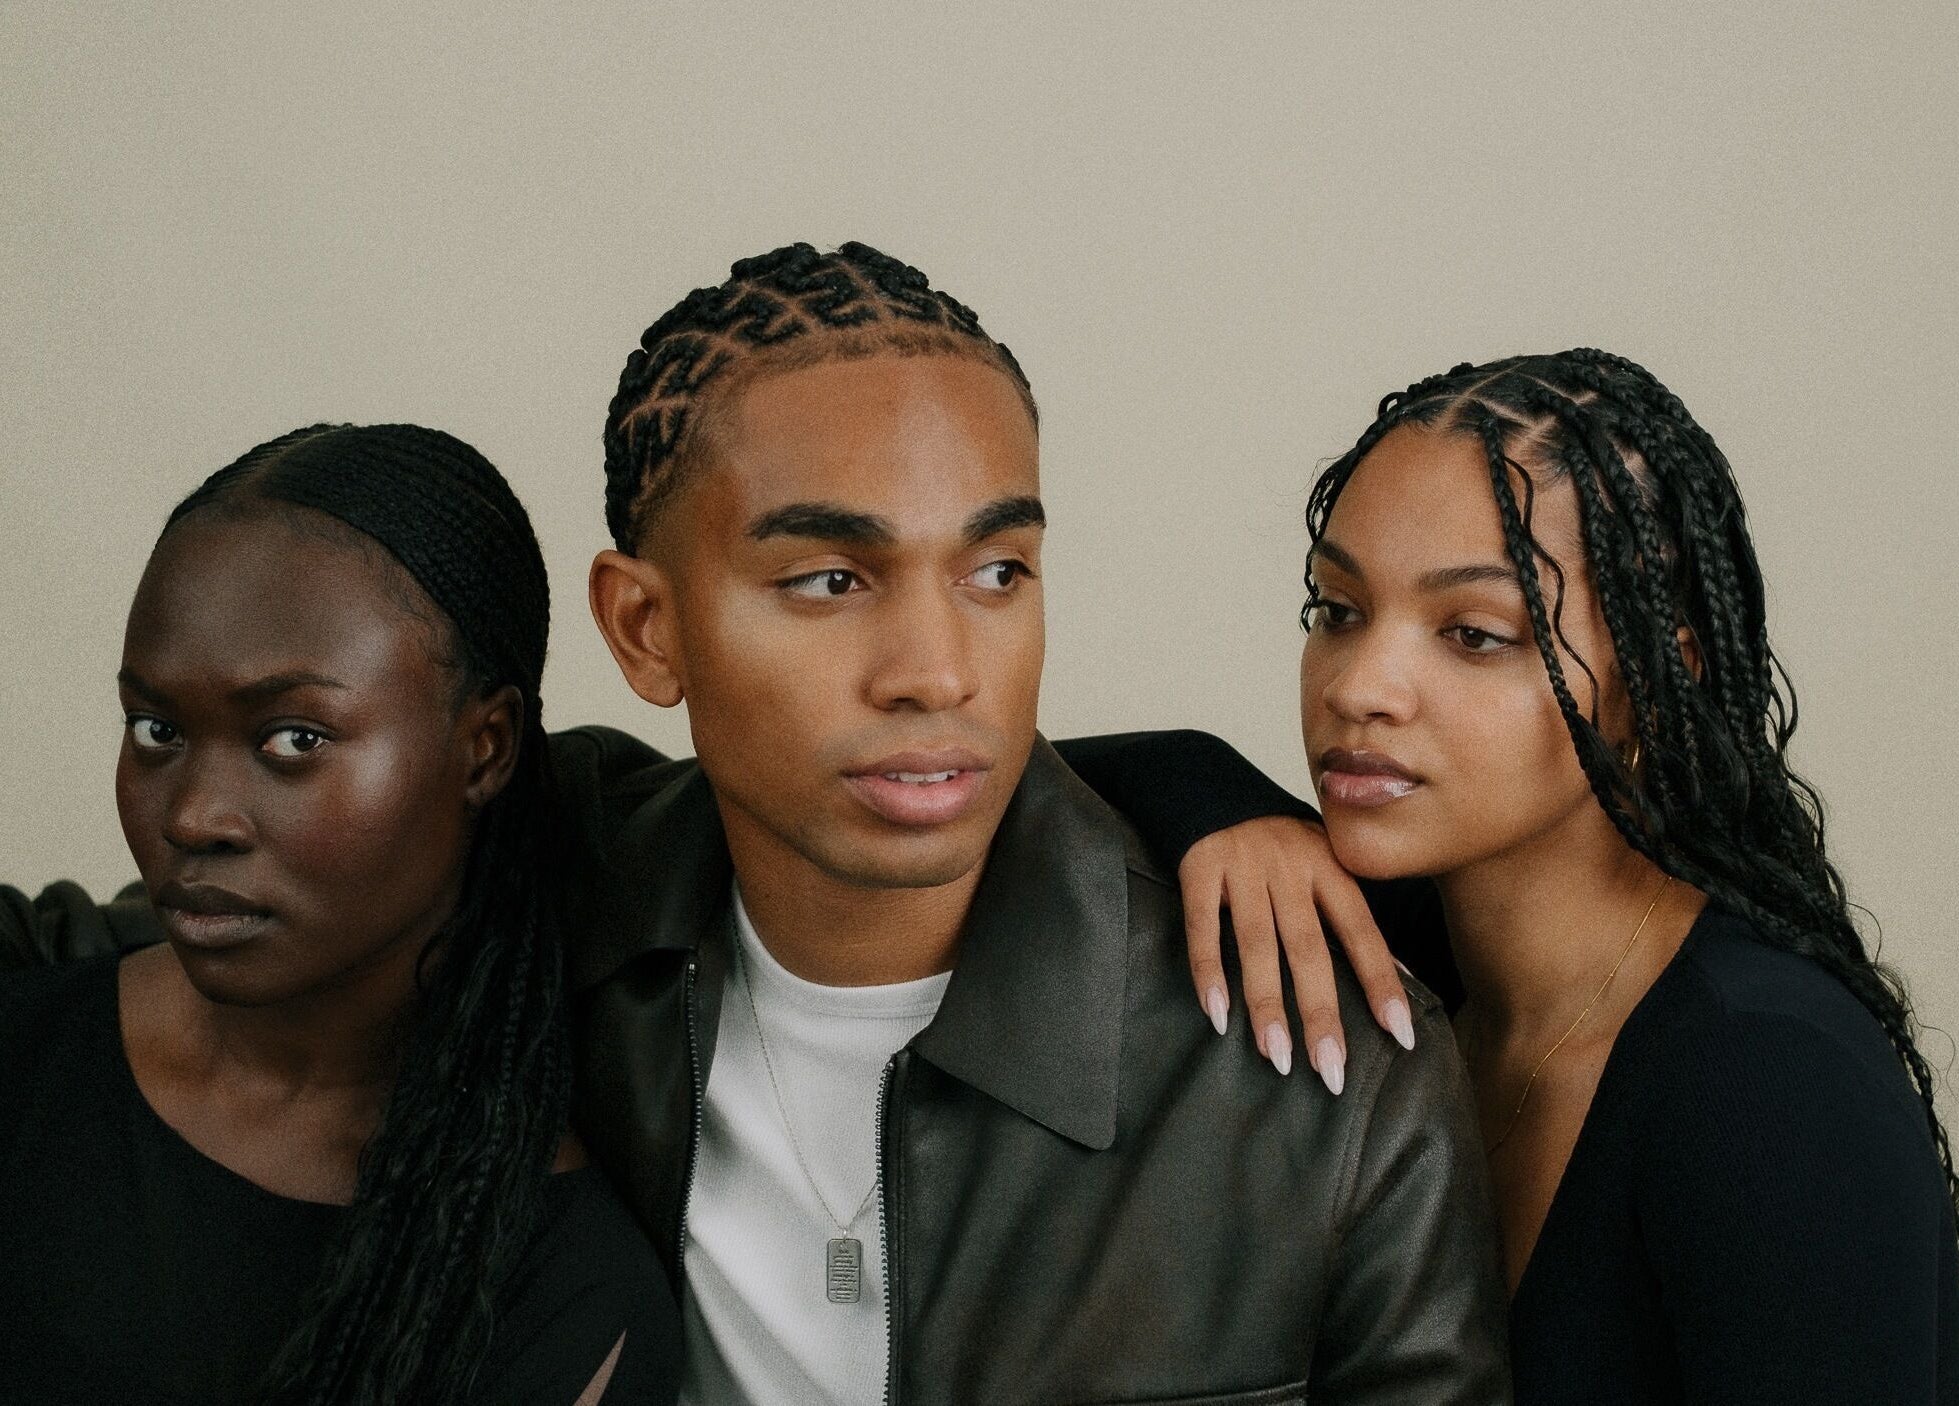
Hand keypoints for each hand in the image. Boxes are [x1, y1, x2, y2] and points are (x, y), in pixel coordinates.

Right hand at [1179, 816, 1414, 1093]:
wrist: (1213, 786)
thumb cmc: (1282, 842)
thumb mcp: (1326, 863)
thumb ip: (1353, 917)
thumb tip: (1405, 979)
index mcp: (1329, 868)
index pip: (1362, 932)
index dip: (1381, 982)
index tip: (1401, 1036)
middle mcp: (1290, 868)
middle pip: (1308, 947)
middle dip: (1321, 1012)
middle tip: (1330, 1070)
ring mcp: (1243, 868)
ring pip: (1257, 943)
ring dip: (1267, 1004)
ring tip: (1278, 1057)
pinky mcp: (1200, 869)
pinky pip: (1202, 926)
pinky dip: (1207, 970)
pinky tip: (1216, 1015)